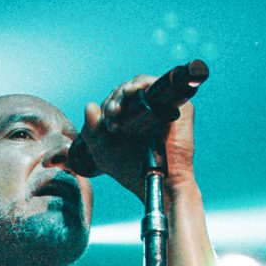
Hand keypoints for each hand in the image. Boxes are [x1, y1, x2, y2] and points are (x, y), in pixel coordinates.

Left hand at [79, 75, 196, 198]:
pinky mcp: (176, 103)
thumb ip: (92, 132)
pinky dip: (143, 82)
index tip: (107, 120)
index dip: (109, 105)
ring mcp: (162, 105)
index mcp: (130, 118)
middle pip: (126, 90)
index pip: (116, 100)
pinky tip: (133, 91)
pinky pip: (157, 83)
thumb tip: (89, 106)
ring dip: (124, 91)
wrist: (159, 183)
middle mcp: (146, 109)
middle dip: (115, 99)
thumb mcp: (104, 154)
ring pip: (139, 84)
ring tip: (118, 110)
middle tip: (112, 115)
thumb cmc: (133, 172)